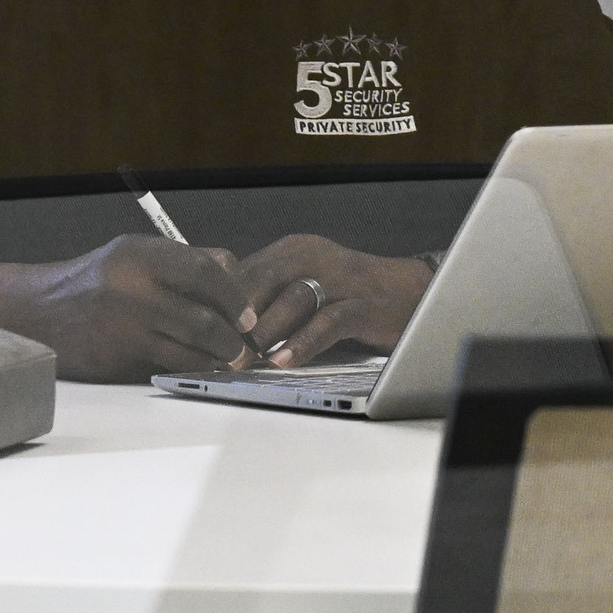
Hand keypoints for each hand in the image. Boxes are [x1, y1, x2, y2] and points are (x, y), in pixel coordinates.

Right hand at [0, 238, 254, 381]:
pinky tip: (201, 370)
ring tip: (229, 362)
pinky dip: (190, 370)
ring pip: (188, 350)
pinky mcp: (114, 358)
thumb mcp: (136, 255)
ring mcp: (121, 326)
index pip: (206, 270)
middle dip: (231, 338)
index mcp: (140, 255)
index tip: (248, 316)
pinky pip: (165, 366)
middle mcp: (131, 289)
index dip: (235, 296)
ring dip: (215, 359)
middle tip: (245, 348)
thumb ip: (185, 264)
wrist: (38, 312)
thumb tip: (240, 288)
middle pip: (202, 318)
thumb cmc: (100, 281)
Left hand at [232, 236, 434, 367]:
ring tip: (243, 361)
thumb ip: (268, 301)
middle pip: (261, 282)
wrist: (411, 293)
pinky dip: (302, 342)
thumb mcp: (303, 289)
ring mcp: (341, 278)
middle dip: (236, 321)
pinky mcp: (364, 303)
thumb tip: (221, 329)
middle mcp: (313, 256)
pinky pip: (327, 321)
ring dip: (263, 333)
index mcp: (292, 251)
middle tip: (217, 354)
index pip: (243, 273)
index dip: (219, 306)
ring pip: (291, 300)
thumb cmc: (350, 296)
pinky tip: (283, 361)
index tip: (201, 336)